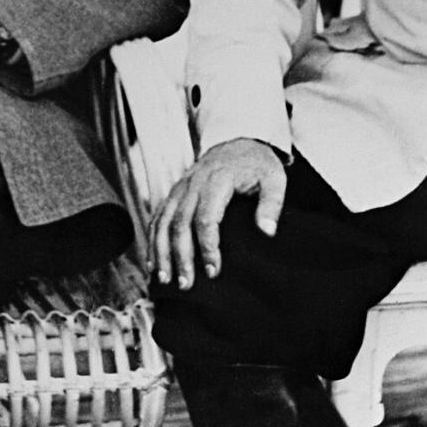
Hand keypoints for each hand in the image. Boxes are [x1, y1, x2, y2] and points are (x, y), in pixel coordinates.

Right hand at [150, 138, 285, 290]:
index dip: (207, 246)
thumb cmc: (257, 164)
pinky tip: (152, 262)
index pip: (206, 218)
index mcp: (217, 180)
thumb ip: (271, 203)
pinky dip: (153, 240)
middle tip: (186, 284)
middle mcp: (193, 183)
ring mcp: (181, 187)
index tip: (213, 271)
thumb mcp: (274, 178)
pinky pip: (159, 216)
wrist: (238, 141)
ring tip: (163, 279)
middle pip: (180, 223)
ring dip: (161, 251)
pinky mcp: (175, 192)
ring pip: (164, 221)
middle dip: (180, 256)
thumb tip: (267, 231)